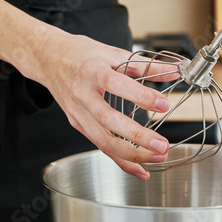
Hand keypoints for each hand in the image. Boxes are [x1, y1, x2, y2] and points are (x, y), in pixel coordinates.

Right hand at [34, 33, 178, 180]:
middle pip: (108, 120)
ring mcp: (77, 112)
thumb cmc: (81, 54)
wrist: (48, 58)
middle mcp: (82, 94)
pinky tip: (140, 169)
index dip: (140, 96)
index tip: (163, 104)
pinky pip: (99, 145)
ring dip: (131, 154)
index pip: (116, 85)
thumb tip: (173, 71)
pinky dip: (121, 160)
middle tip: (162, 145)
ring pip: (102, 140)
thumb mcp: (112, 52)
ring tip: (157, 157)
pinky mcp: (77, 124)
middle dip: (137, 136)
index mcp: (92, 70)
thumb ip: (144, 65)